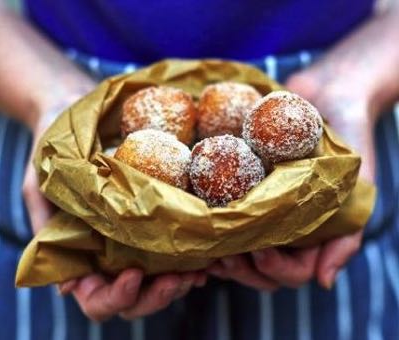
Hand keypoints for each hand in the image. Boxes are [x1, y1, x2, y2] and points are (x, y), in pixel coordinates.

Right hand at [23, 102, 206, 320]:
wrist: (71, 115)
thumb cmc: (52, 151)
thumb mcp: (41, 187)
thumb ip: (48, 227)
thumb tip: (66, 285)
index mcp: (78, 257)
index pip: (95, 297)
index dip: (115, 296)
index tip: (135, 274)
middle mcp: (109, 256)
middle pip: (134, 298)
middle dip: (157, 295)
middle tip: (179, 278)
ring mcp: (134, 241)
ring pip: (159, 281)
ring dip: (180, 282)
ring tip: (200, 271)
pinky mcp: (154, 222)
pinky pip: (175, 251)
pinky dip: (192, 259)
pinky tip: (208, 255)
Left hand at [208, 52, 376, 290]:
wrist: (328, 93)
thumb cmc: (348, 136)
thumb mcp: (358, 184)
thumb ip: (347, 234)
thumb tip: (324, 282)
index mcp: (311, 233)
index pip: (292, 272)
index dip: (274, 269)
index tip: (258, 251)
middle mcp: (284, 227)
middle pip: (259, 271)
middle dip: (241, 268)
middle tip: (223, 254)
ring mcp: (261, 210)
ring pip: (238, 252)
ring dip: (221, 256)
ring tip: (207, 247)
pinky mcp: (241, 187)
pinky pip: (224, 217)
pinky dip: (210, 229)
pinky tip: (196, 226)